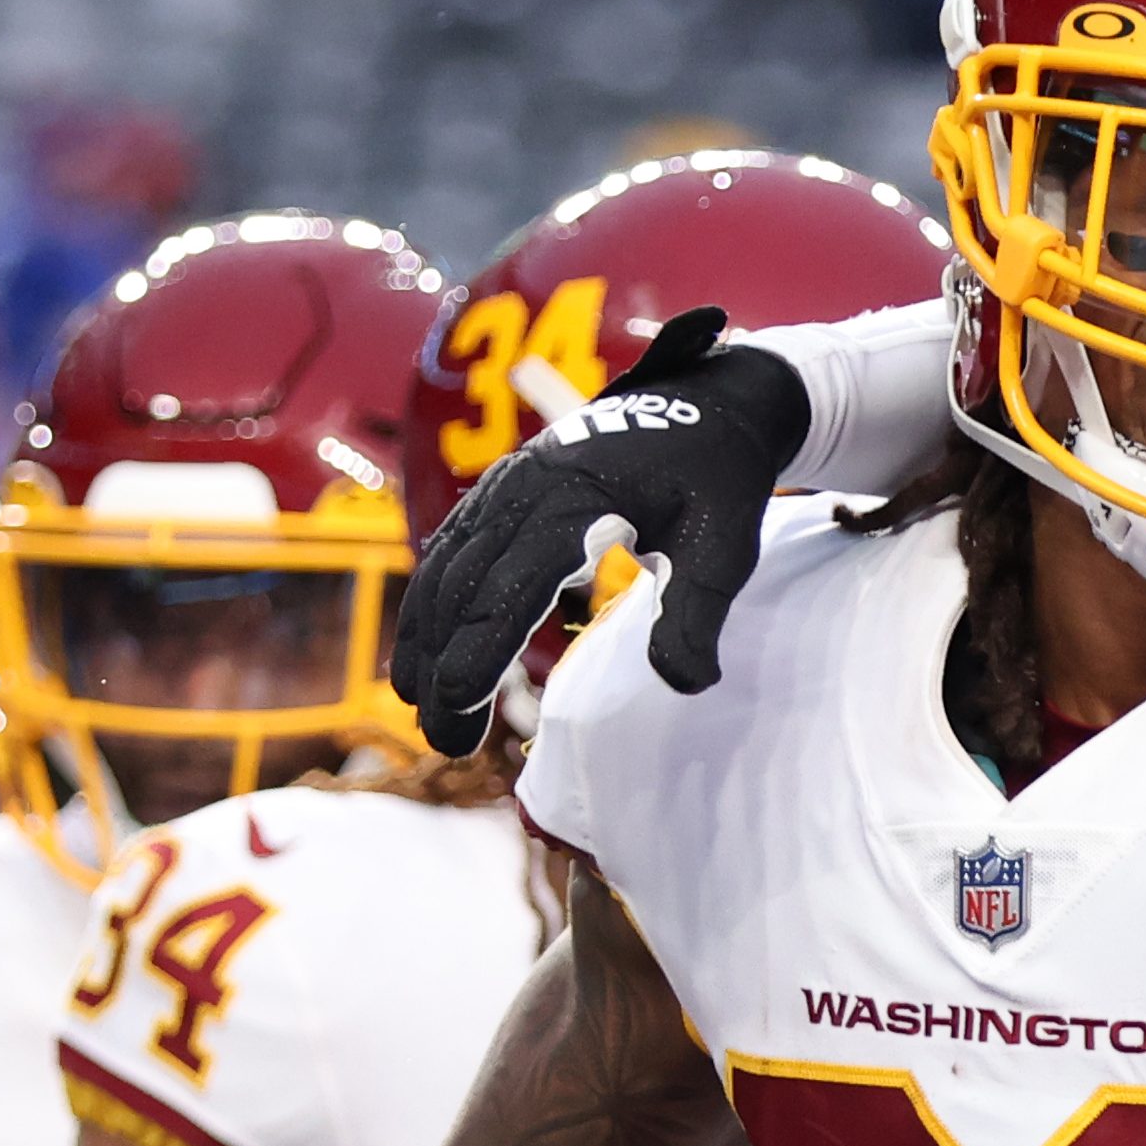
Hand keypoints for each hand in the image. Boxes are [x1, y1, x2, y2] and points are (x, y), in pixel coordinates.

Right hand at [389, 309, 811, 752]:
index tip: (457, 712)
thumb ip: (697, 612)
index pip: (510, 591)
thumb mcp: (725, 545)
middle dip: (442, 666)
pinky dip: (430, 602)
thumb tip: (684, 683)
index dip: (477, 655)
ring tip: (419, 705)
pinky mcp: (500, 491)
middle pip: (463, 588)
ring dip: (423, 638)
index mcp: (574, 503)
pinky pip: (449, 549)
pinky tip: (425, 648)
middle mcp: (523, 490)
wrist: (706, 404)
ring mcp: (505, 486)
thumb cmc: (717, 479)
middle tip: (443, 740)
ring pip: (442, 569)